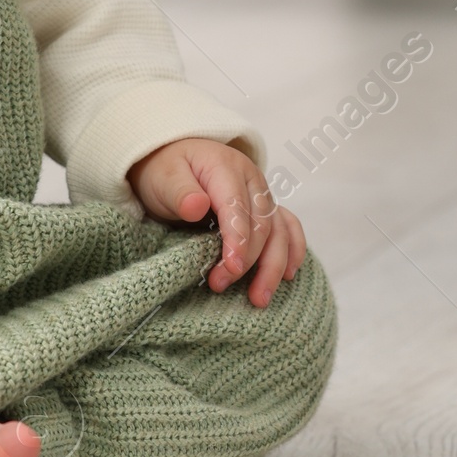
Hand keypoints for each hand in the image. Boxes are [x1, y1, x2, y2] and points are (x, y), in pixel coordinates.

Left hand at [126, 136, 305, 307]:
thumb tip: (197, 206)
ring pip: (280, 230)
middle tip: (221, 285)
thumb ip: (180, 192)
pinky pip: (288, 226)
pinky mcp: (265, 206)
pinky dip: (293, 249)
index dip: (238, 240)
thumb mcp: (164, 177)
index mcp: (225, 167)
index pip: (238, 207)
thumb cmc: (167, 170)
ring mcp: (262, 192)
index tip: (231, 269)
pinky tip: (289, 275)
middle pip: (262, 224)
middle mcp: (251, 178)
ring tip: (260, 298)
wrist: (173, 158)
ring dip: (274, 265)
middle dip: (248, 261)